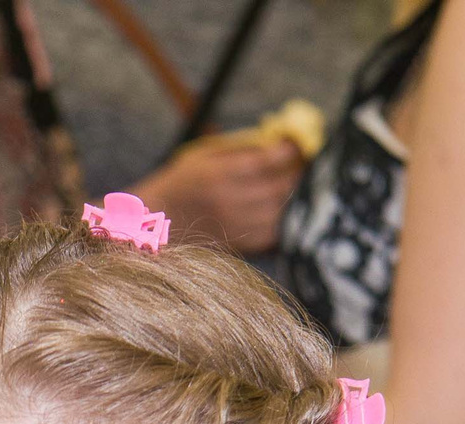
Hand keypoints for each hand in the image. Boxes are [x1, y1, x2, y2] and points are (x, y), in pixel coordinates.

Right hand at [131, 138, 305, 253]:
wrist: (155, 224)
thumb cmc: (181, 182)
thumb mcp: (204, 154)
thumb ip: (240, 147)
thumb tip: (280, 138)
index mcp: (219, 174)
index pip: (269, 160)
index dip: (292, 149)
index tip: (301, 141)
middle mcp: (230, 201)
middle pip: (283, 186)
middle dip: (301, 171)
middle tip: (309, 162)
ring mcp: (237, 226)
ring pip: (284, 210)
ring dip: (298, 196)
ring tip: (305, 183)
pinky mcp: (242, 245)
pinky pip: (277, 233)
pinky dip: (288, 219)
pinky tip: (289, 207)